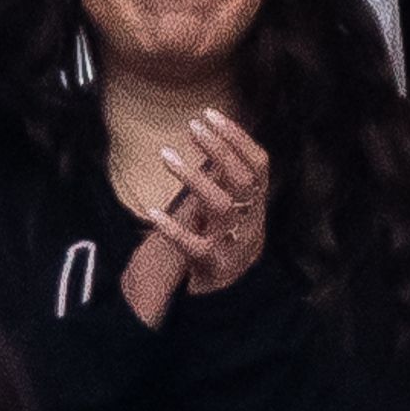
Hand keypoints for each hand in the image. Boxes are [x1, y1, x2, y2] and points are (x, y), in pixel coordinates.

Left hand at [146, 109, 269, 295]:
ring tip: (165, 154)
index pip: (259, 162)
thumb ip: (227, 180)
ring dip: (194, 178)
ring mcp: (232, 242)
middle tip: (192, 125)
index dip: (238, 137)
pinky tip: (150, 211)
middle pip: (243, 178)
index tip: (211, 114)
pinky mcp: (211, 264)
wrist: (229, 296)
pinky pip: (192, 244)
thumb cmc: (226, 244)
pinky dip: (172, 228)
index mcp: (257, 204)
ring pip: (220, 205)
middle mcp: (251, 220)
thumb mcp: (234, 211)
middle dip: (219, 148)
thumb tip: (216, 140)